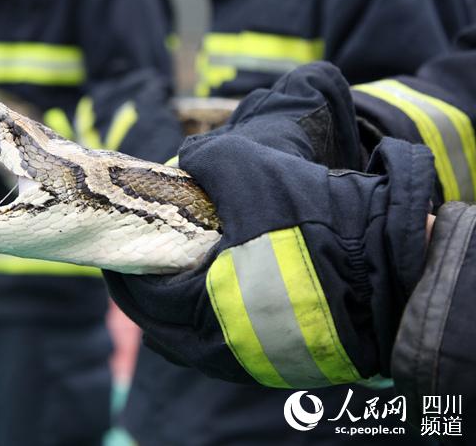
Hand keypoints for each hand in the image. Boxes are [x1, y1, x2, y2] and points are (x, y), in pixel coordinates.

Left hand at [105, 134, 435, 388]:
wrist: (400, 271)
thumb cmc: (323, 229)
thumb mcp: (258, 177)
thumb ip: (210, 161)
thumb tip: (189, 161)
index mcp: (202, 317)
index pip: (137, 290)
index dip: (125, 256)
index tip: (122, 229)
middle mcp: (217, 353)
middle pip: (157, 315)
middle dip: (149, 274)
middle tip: (148, 241)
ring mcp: (246, 362)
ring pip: (186, 327)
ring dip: (177, 290)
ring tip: (182, 252)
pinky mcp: (272, 359)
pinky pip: (218, 334)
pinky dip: (206, 304)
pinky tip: (218, 272)